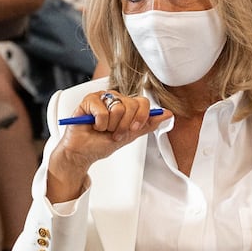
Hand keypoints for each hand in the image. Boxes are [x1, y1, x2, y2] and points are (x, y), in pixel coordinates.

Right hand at [47, 90, 170, 203]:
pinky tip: (94, 125)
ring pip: (118, 108)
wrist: (83, 153)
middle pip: (132, 106)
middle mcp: (116, 98)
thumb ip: (148, 125)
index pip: (143, 103)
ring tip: (103, 129)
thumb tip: (167, 114)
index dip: (140, 118)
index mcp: (126, 105)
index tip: (132, 130)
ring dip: (110, 126)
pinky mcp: (90, 100)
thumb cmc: (102, 144)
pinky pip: (102, 111)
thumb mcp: (130, 136)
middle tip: (114, 133)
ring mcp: (103, 97)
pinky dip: (99, 124)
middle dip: (124, 126)